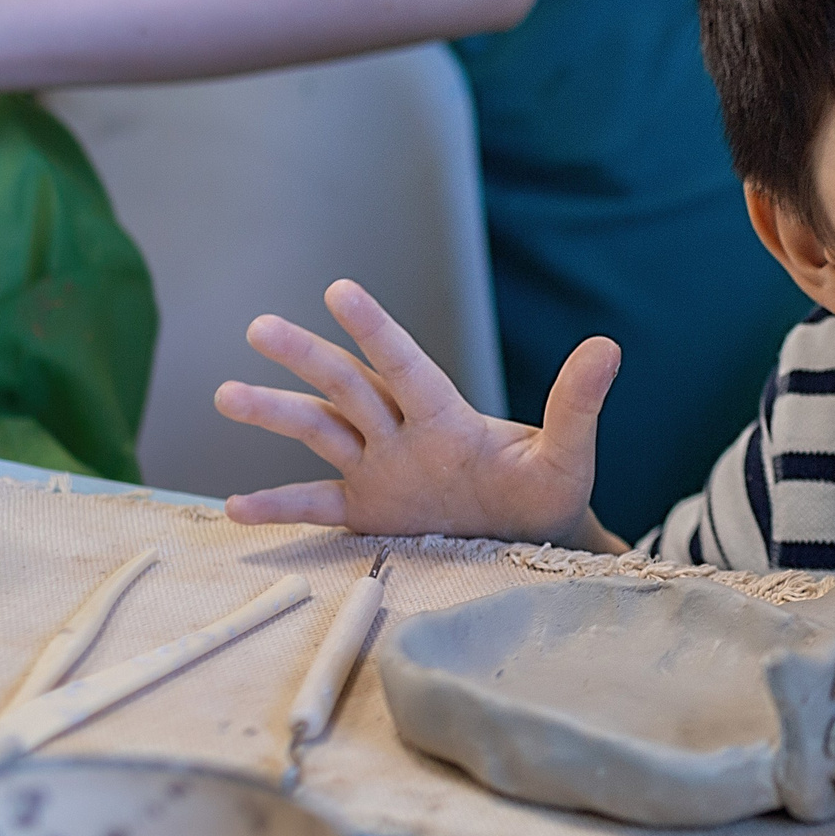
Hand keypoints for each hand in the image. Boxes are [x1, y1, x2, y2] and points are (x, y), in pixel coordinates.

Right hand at [213, 278, 622, 547]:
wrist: (536, 545)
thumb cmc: (550, 494)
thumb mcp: (567, 455)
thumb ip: (578, 404)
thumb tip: (608, 345)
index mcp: (447, 417)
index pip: (405, 366)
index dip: (374, 330)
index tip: (339, 290)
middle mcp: (405, 434)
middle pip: (348, 386)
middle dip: (306, 358)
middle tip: (260, 327)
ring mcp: (381, 470)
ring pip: (320, 432)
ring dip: (275, 413)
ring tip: (225, 393)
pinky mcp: (370, 512)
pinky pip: (316, 507)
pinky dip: (279, 508)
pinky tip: (233, 509)